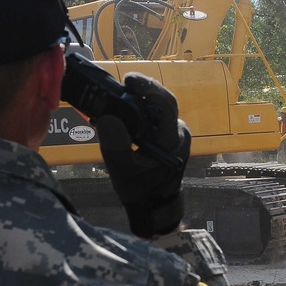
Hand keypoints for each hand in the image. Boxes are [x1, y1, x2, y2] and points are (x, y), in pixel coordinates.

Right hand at [95, 73, 190, 236]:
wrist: (152, 204)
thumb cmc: (139, 188)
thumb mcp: (121, 169)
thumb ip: (116, 144)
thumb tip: (106, 117)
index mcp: (173, 140)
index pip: (166, 106)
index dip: (149, 89)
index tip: (129, 81)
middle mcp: (179, 133)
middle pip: (163, 102)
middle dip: (143, 90)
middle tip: (123, 83)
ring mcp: (175, 133)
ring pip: (158, 108)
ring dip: (140, 99)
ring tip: (119, 93)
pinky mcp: (167, 135)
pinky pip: (154, 116)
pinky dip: (140, 110)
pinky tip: (124, 107)